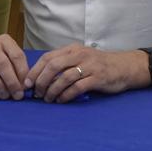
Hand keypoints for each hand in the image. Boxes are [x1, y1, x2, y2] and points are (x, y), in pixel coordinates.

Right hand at [0, 34, 28, 100]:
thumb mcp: (7, 52)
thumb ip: (17, 65)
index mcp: (4, 41)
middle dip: (12, 82)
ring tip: (5, 96)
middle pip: (2, 64)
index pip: (16, 56)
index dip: (23, 73)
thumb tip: (25, 85)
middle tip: (17, 95)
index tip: (26, 87)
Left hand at [25, 44, 143, 102]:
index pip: (48, 57)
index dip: (35, 70)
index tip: (27, 83)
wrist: (124, 67)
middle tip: (36, 93)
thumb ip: (64, 63)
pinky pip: (77, 87)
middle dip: (41, 81)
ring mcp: (89, 66)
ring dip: (52, 90)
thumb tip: (41, 78)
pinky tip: (61, 101)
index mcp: (72, 49)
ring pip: (64, 77)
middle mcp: (79, 55)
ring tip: (48, 99)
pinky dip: (66, 95)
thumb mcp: (81, 58)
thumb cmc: (99, 64)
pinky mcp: (97, 78)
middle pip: (53, 66)